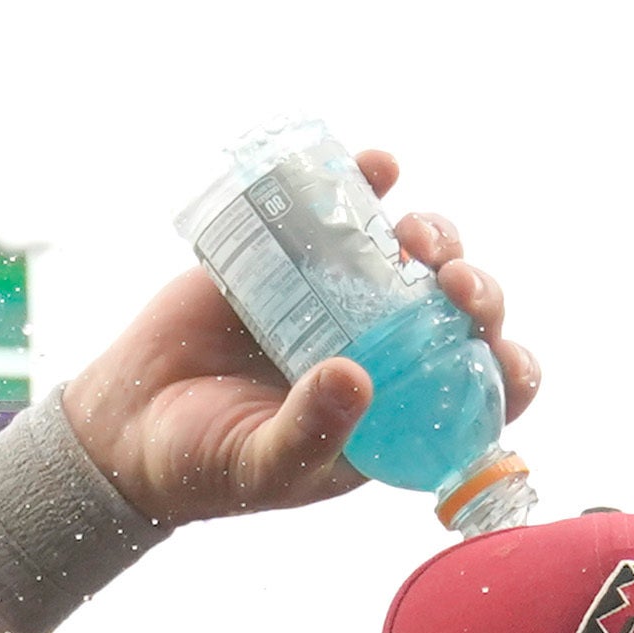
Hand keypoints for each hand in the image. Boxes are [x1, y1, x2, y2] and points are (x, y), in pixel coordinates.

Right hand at [54, 148, 536, 530]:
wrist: (124, 424)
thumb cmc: (205, 465)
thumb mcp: (261, 466)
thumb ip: (311, 432)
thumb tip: (357, 377)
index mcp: (395, 417)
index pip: (479, 394)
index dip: (508, 371)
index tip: (503, 352)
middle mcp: (382, 353)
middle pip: (459, 314)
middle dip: (476, 291)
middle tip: (456, 283)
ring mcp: (342, 300)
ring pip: (414, 257)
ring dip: (434, 235)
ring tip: (413, 236)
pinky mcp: (294, 257)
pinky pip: (343, 211)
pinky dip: (367, 182)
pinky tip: (380, 166)